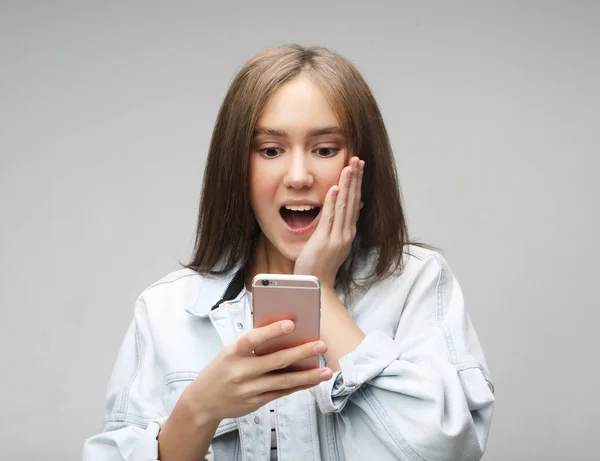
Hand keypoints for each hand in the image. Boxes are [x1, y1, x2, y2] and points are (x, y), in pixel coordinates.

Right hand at [179, 320, 332, 423]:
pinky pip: (282, 393)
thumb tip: (284, 334)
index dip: (272, 331)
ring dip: (308, 375)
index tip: (291, 324)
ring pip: (284, 381)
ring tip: (326, 370)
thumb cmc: (221, 369)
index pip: (253, 339)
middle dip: (301, 353)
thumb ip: (252, 346)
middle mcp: (241, 372)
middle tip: (321, 345)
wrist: (202, 402)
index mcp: (233, 353)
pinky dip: (299, 386)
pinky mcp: (256, 402)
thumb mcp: (229, 353)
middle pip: (276, 361)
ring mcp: (249, 389)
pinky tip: (313, 380)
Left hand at [294, 156, 363, 287]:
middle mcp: (345, 233)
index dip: (357, 184)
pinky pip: (330, 218)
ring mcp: (336, 237)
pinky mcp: (324, 241)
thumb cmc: (321, 266)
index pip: (355, 203)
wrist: (317, 286)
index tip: (358, 167)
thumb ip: (339, 226)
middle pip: (353, 200)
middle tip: (358, 159)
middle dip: (356, 179)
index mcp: (347, 233)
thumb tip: (348, 209)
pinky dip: (333, 202)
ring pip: (344, 206)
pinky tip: (334, 188)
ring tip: (350, 166)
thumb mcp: (334, 244)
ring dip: (347, 185)